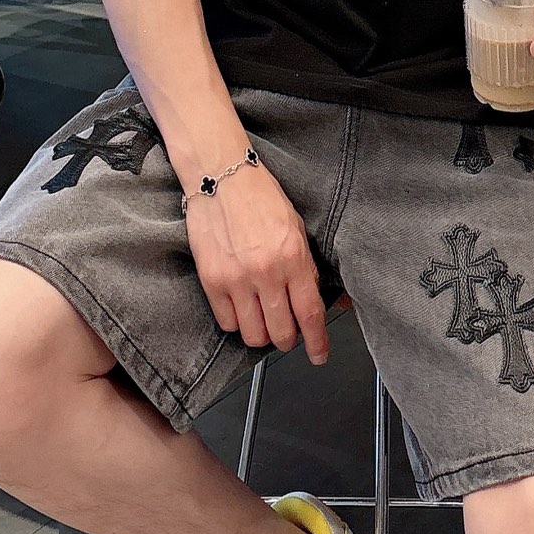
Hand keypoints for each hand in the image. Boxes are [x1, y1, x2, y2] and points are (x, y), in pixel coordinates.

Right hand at [185, 157, 330, 364]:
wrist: (221, 177)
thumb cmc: (261, 198)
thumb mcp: (296, 229)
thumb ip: (307, 267)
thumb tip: (323, 299)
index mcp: (293, 257)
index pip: (310, 313)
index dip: (317, 342)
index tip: (319, 355)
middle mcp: (266, 273)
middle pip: (281, 333)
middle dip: (288, 340)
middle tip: (288, 332)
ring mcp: (236, 279)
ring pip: (253, 335)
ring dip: (261, 334)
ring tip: (263, 319)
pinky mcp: (211, 281)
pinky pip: (226, 322)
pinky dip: (236, 321)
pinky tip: (242, 307)